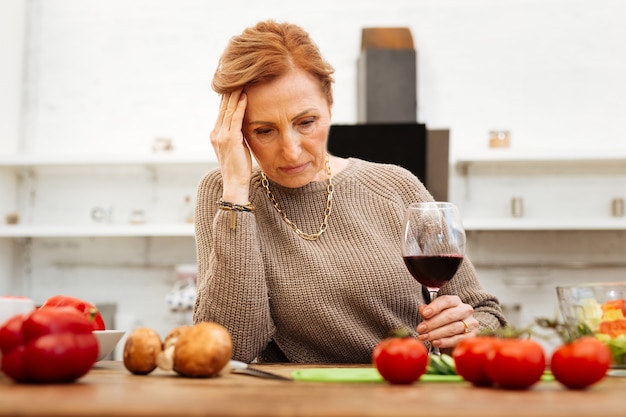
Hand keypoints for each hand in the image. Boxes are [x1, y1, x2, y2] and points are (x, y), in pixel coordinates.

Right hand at [210, 89, 252, 203]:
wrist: (235, 184)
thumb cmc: (239, 168)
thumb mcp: (236, 148)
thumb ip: (237, 135)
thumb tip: (243, 124)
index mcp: (216, 134)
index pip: (222, 110)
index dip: (227, 95)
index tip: (234, 82)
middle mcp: (216, 132)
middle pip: (223, 106)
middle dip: (230, 90)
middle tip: (237, 74)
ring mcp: (221, 136)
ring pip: (228, 109)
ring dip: (235, 94)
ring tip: (242, 79)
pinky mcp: (230, 139)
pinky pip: (235, 119)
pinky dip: (239, 106)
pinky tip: (244, 96)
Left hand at [416, 295, 476, 350]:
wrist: (454, 336)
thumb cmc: (442, 322)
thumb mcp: (433, 314)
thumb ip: (427, 311)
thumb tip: (423, 309)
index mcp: (455, 301)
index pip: (445, 300)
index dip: (435, 307)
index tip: (424, 314)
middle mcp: (465, 310)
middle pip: (449, 315)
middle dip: (432, 323)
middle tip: (420, 329)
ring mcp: (471, 323)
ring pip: (452, 328)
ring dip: (436, 334)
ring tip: (424, 337)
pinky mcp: (472, 336)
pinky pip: (458, 339)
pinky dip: (445, 342)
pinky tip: (435, 343)